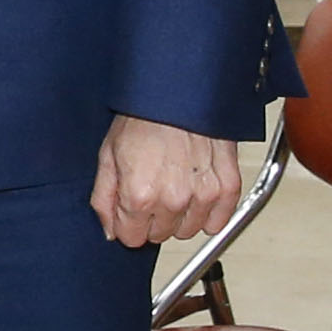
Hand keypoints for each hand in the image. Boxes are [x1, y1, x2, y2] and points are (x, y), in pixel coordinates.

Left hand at [92, 113, 243, 250]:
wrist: (176, 91)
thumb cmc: (142, 116)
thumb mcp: (108, 155)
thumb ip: (104, 199)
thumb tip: (109, 230)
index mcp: (140, 195)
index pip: (132, 239)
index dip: (128, 224)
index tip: (130, 209)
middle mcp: (173, 199)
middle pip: (160, 236)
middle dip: (152, 219)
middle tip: (152, 189)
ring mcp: (203, 194)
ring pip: (188, 231)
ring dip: (180, 216)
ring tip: (175, 187)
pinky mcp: (227, 185)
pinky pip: (219, 222)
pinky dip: (209, 215)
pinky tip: (197, 196)